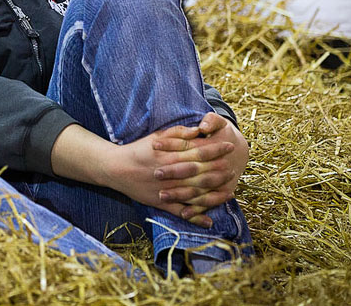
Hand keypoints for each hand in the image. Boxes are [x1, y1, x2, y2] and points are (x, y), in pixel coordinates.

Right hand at [49, 113, 247, 227]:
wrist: (116, 168)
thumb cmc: (138, 150)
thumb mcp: (157, 135)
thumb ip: (178, 133)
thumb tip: (198, 130)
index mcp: (170, 155)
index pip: (199, 152)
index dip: (215, 149)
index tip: (229, 145)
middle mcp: (171, 174)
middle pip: (201, 173)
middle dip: (220, 171)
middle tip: (234, 168)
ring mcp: (167, 190)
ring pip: (195, 194)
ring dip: (214, 194)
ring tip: (230, 191)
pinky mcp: (161, 203)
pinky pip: (181, 211)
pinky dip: (195, 217)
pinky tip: (209, 220)